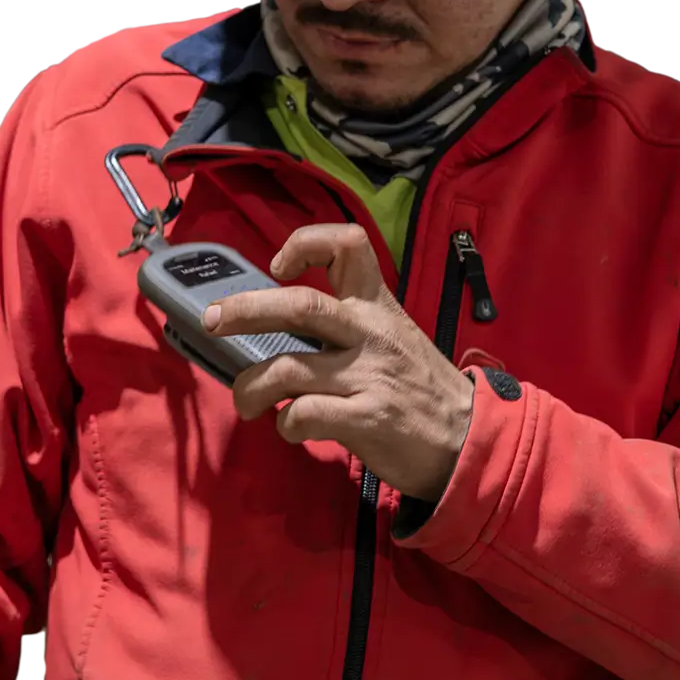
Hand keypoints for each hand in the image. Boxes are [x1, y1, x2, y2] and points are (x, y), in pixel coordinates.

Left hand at [202, 223, 475, 502]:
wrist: (467, 436)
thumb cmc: (418, 383)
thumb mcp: (391, 333)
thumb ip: (346, 320)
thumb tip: (279, 317)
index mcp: (377, 302)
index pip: (348, 244)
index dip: (306, 243)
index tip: (279, 265)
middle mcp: (370, 331)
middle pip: (299, 305)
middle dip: (244, 310)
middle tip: (213, 321)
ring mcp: (368, 375)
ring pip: (287, 369)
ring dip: (250, 388)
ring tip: (246, 402)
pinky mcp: (366, 418)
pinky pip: (303, 415)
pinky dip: (285, 424)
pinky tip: (290, 428)